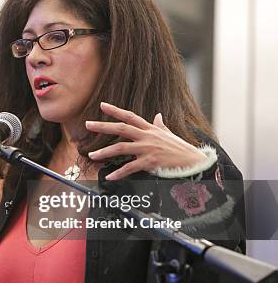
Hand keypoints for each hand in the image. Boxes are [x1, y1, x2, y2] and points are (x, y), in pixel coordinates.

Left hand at [85, 102, 206, 179]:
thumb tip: (157, 115)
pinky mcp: (150, 162)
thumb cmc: (180, 149)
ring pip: (121, 148)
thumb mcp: (169, 134)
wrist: (194, 162)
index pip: (130, 116)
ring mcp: (148, 149)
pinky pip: (130, 168)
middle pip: (121, 128)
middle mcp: (147, 136)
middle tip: (87, 124)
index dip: (116, 110)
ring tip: (92, 156)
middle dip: (103, 126)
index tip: (102, 105)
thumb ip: (160, 125)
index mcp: (150, 129)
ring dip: (105, 152)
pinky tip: (110, 177)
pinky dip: (119, 173)